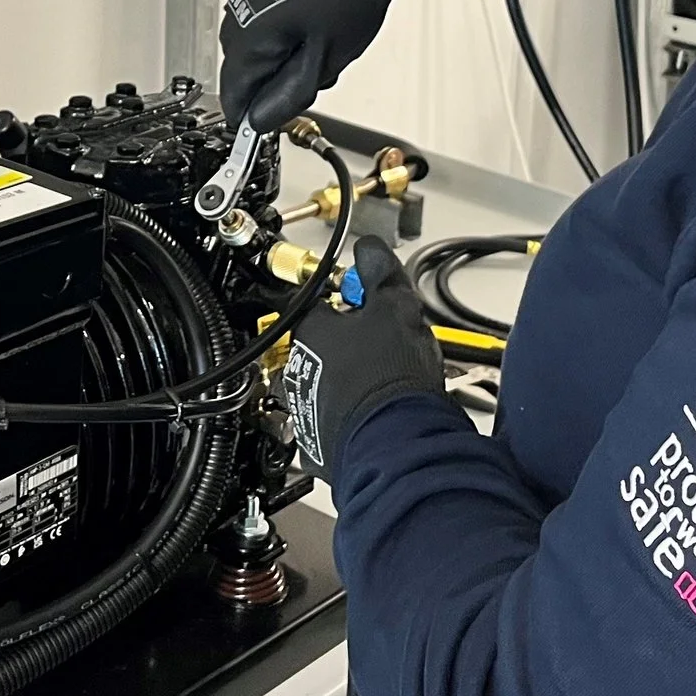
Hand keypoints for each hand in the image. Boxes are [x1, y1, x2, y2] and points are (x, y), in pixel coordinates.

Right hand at [221, 0, 428, 133]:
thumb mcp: (329, 54)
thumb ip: (289, 93)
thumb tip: (263, 118)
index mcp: (251, 30)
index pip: (232, 89)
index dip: (248, 112)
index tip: (259, 123)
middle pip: (240, 56)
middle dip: (270, 71)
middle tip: (310, 71)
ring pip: (250, 24)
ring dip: (275, 37)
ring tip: (319, 28)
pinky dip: (278, 5)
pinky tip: (311, 1)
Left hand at [280, 239, 447, 477]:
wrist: (396, 445)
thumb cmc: (391, 379)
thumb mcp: (397, 308)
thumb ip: (379, 273)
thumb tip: (369, 249)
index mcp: (310, 331)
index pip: (317, 302)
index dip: (347, 300)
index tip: (368, 304)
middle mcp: (298, 370)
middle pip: (319, 346)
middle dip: (347, 344)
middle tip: (383, 347)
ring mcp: (305, 410)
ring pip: (322, 386)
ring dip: (345, 383)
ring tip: (383, 386)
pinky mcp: (317, 446)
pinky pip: (330, 424)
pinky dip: (348, 419)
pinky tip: (375, 417)